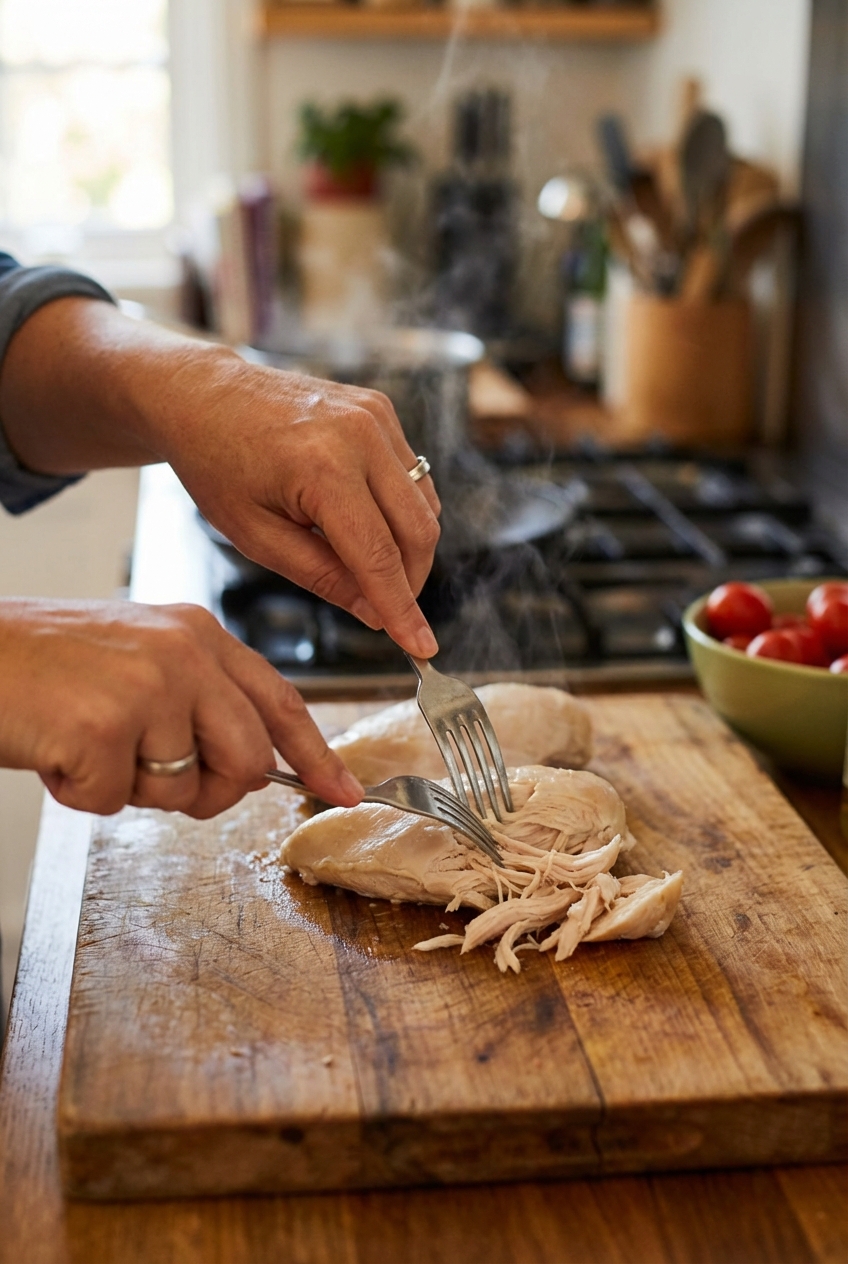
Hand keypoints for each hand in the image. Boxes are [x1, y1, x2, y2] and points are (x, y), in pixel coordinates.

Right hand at [0, 598, 362, 817]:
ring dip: (131, 788)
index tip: (340, 788)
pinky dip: (82, 793)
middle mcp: (184, 654)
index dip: (316, 753)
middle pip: (247, 762)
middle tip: (153, 779)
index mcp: (198, 633)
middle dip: (209, 792)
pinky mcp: (106, 727)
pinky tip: (57, 750)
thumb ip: (198, 699)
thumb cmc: (43, 661)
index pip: (280, 701)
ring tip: (87, 743)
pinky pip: (118, 802)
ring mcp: (149, 688)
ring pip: (182, 789)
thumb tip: (247, 763)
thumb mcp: (139, 658)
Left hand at [155, 357, 441, 657]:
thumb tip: (374, 611)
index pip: (379, 556)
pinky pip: (413, 476)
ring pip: (425, 505)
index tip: (422, 648)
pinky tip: (364, 522)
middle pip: (418, 531)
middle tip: (387, 610)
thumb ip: (321, 576)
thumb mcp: (256, 536)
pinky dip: (401, 511)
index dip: (402, 609)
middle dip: (410, 581)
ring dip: (408, 548)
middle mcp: (360, 436)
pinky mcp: (381, 410)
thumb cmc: (217, 464)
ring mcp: (376, 417)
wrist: (204, 396)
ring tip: (364, 565)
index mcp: (323, 468)